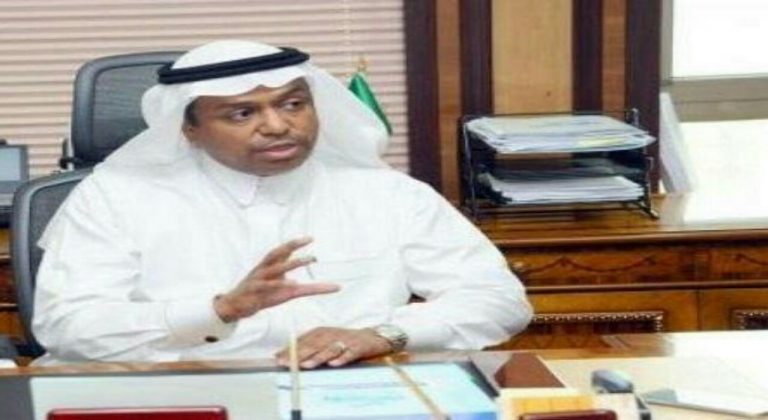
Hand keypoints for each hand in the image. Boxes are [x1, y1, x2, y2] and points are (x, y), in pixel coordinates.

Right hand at [213, 237, 339, 321]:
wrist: (235, 306)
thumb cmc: (262, 294)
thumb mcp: (284, 289)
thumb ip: (306, 287)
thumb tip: (329, 285)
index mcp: (269, 265)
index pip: (282, 250)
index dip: (295, 243)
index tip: (310, 238)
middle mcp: (264, 269)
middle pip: (277, 253)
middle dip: (292, 246)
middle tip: (308, 242)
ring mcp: (259, 279)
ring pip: (276, 268)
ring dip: (292, 263)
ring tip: (308, 259)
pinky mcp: (255, 291)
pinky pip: (268, 286)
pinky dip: (280, 284)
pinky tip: (293, 283)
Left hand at [275, 327, 392, 368]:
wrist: (372, 338)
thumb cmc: (344, 341)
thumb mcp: (324, 340)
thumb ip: (305, 346)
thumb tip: (281, 355)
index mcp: (322, 332)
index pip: (303, 340)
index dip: (290, 349)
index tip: (277, 358)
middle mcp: (332, 335)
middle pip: (314, 344)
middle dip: (300, 354)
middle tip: (288, 362)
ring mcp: (345, 341)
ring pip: (330, 349)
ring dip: (318, 357)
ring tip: (307, 364)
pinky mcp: (358, 347)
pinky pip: (350, 353)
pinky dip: (342, 358)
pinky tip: (335, 363)